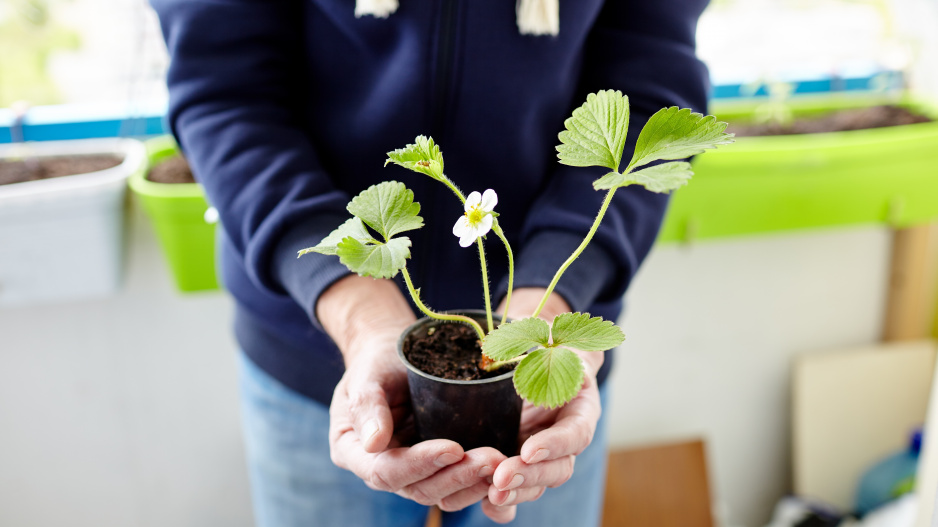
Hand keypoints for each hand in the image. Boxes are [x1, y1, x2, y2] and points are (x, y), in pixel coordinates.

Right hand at [320, 275, 504, 509]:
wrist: (391, 355)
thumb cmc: (375, 360)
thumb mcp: (365, 375)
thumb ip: (367, 406)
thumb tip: (373, 443)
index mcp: (354, 452)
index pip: (385, 471)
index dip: (420, 464)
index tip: (453, 448)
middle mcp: (382, 469)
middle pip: (419, 488)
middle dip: (456, 476)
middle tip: (491, 459)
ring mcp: (411, 470)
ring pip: (443, 491)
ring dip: (474, 481)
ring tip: (503, 463)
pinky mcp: (436, 465)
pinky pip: (458, 481)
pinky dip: (481, 480)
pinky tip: (505, 469)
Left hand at [481, 288, 603, 522]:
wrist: (531, 360)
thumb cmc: (541, 347)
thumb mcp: (547, 339)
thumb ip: (543, 343)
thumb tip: (527, 330)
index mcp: (580, 408)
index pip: (575, 433)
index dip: (555, 444)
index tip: (530, 449)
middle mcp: (566, 439)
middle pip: (558, 467)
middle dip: (531, 475)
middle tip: (503, 476)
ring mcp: (543, 456)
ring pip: (538, 485)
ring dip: (516, 491)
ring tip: (493, 491)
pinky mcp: (519, 464)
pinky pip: (518, 491)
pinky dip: (505, 503)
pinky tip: (488, 504)